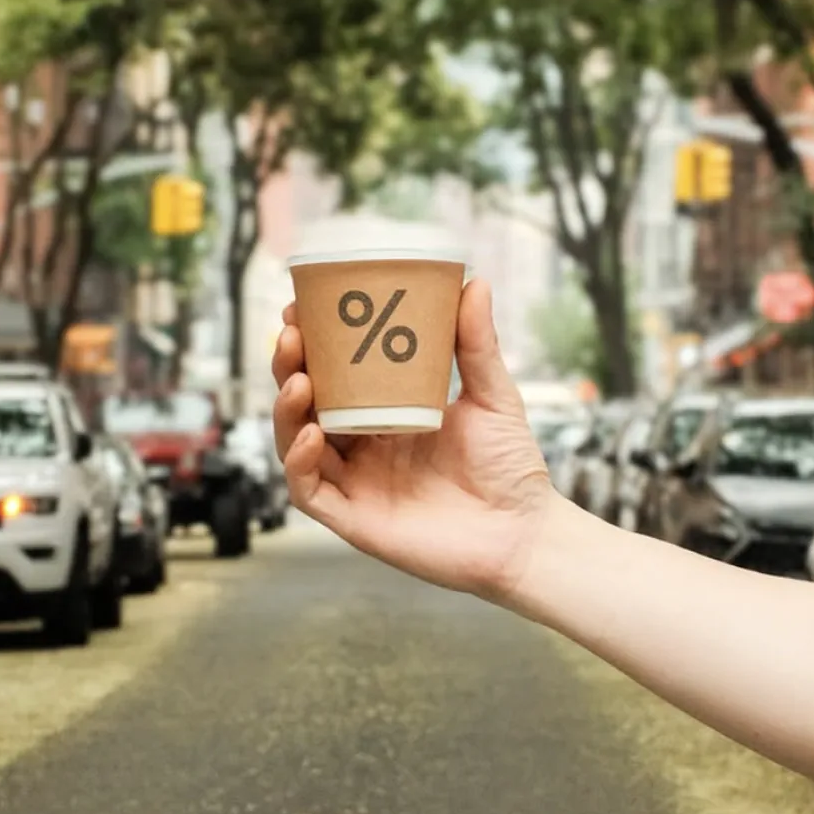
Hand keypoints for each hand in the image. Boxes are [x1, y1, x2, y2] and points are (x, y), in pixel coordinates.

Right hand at [272, 279, 553, 602]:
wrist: (525, 530)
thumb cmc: (511, 467)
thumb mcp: (492, 394)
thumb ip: (477, 344)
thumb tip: (474, 282)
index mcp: (385, 416)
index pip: (333, 376)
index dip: (311, 344)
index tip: (302, 307)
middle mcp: (362, 449)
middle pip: (306, 404)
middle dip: (289, 367)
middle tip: (291, 333)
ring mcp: (356, 484)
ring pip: (297, 443)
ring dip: (288, 410)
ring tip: (297, 379)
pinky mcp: (355, 520)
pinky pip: (310, 491)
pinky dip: (302, 461)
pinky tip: (313, 432)